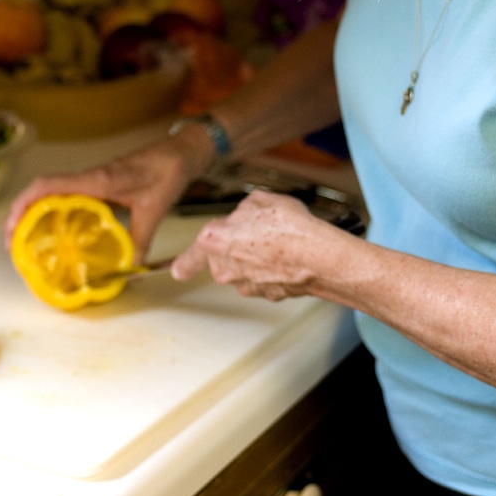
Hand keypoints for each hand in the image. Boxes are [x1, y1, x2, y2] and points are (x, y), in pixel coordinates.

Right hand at [4, 128, 213, 260]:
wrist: (180, 153)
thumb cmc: (167, 172)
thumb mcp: (154, 211)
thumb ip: (140, 241)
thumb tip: (130, 271)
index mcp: (97, 179)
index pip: (49, 185)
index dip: (25, 203)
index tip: (12, 226)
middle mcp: (90, 177)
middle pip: (42, 189)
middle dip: (21, 212)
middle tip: (13, 242)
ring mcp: (93, 178)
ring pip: (52, 190)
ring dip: (34, 210)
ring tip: (25, 237)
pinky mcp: (99, 182)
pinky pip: (67, 193)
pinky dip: (53, 208)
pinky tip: (55, 228)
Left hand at [171, 189, 336, 300]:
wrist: (319, 257)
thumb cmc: (290, 228)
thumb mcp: (261, 201)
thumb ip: (244, 208)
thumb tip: (246, 214)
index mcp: (214, 241)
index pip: (190, 257)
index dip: (184, 263)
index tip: (177, 270)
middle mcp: (225, 268)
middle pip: (223, 259)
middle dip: (237, 247)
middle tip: (259, 233)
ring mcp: (244, 285)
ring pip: (244, 270)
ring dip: (256, 259)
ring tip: (279, 242)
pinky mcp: (265, 295)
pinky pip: (263, 279)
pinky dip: (273, 269)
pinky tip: (287, 256)